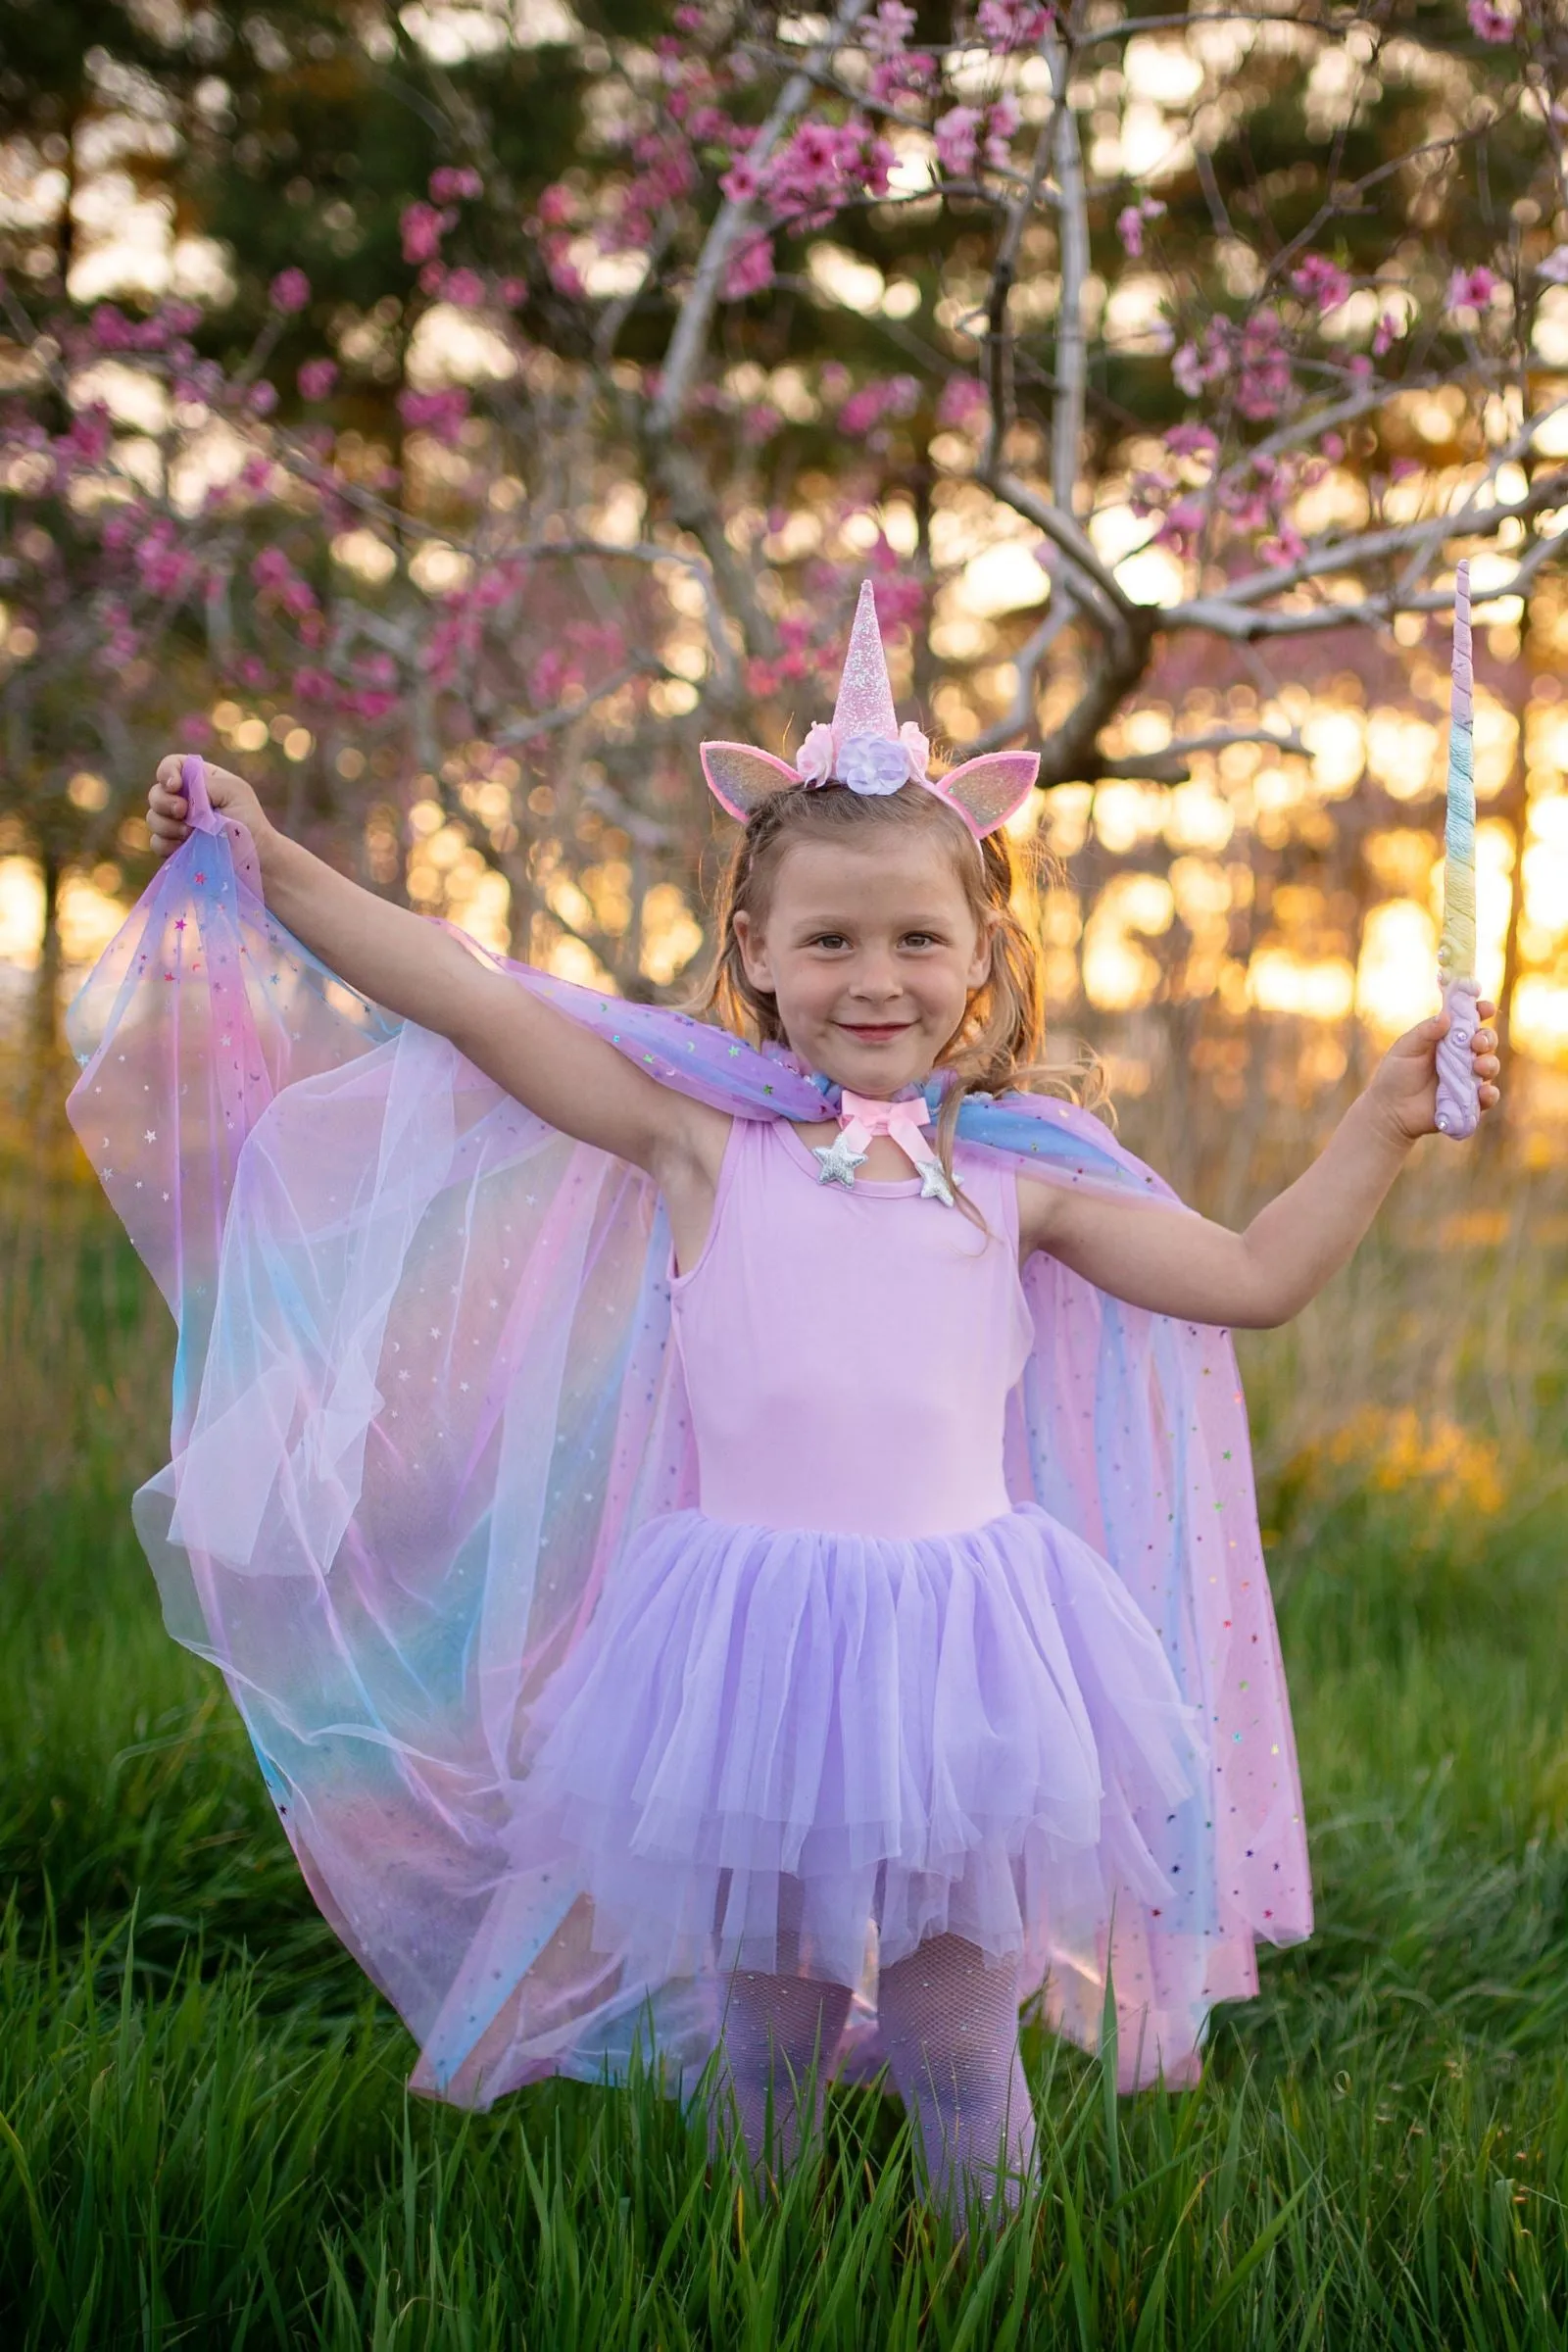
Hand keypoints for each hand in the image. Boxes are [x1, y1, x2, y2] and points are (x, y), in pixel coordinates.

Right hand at [148, 754, 270, 861]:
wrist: (256, 858)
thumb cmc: (250, 821)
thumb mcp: (233, 791)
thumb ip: (204, 783)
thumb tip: (178, 790)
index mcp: (200, 780)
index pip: (172, 766)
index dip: (167, 773)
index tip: (175, 786)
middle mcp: (185, 799)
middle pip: (156, 792)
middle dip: (164, 802)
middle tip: (183, 812)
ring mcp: (178, 824)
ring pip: (153, 818)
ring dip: (167, 825)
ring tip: (191, 833)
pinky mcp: (176, 846)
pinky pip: (156, 842)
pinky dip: (166, 844)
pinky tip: (185, 847)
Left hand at [1366, 998, 1501, 1143]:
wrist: (1389, 1111)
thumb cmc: (1395, 1075)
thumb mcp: (1406, 1048)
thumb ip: (1425, 1032)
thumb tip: (1447, 1015)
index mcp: (1448, 1038)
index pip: (1470, 1020)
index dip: (1481, 1011)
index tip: (1485, 1008)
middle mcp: (1462, 1055)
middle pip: (1486, 1041)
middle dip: (1487, 1038)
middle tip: (1477, 1043)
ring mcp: (1468, 1078)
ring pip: (1490, 1066)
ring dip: (1490, 1063)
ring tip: (1477, 1066)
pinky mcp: (1469, 1101)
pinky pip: (1488, 1097)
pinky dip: (1490, 1094)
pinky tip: (1482, 1092)